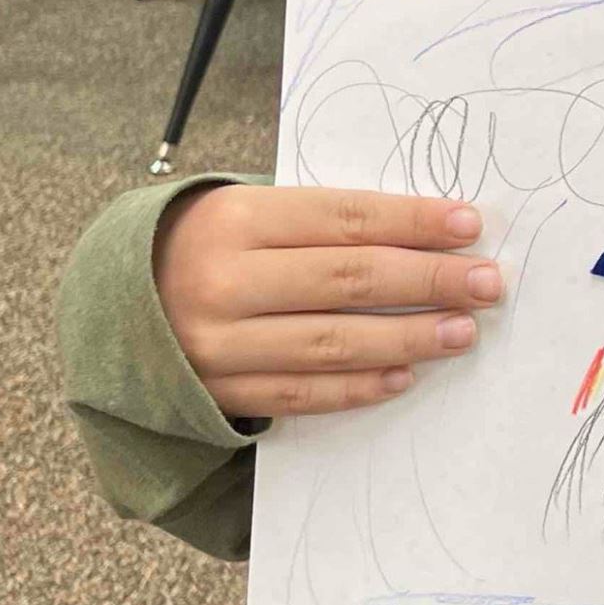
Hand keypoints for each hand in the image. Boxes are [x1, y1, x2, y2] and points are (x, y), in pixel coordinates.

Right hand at [155, 184, 502, 419]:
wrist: (116, 301)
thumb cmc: (210, 244)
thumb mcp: (251, 211)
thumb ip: (324, 221)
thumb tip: (429, 232)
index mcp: (236, 219)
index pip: (344, 218)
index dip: (412, 221)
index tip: (469, 225)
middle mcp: (223, 281)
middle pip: (347, 280)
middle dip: (428, 281)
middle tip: (487, 282)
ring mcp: (217, 344)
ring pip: (331, 342)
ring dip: (408, 338)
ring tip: (463, 330)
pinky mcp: (217, 393)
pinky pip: (302, 393)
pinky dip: (359, 387)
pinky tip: (406, 375)